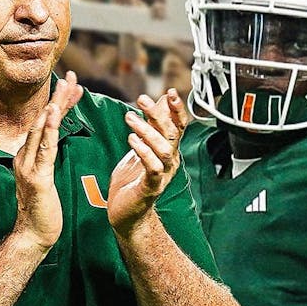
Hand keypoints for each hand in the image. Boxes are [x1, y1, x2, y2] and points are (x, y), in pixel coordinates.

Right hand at [11, 72, 83, 249]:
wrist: (32, 234)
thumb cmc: (42, 209)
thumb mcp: (45, 177)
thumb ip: (48, 156)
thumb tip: (55, 138)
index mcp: (26, 155)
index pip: (45, 123)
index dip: (59, 102)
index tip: (72, 85)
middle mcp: (23, 156)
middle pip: (42, 120)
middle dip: (57, 97)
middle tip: (70, 75)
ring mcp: (27, 165)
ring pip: (42, 130)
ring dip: (54, 107)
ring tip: (64, 87)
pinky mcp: (36, 177)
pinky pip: (44, 149)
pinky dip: (50, 129)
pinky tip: (54, 114)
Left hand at [108, 89, 187, 232]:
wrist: (127, 213)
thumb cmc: (133, 179)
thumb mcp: (141, 146)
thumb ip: (150, 126)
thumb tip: (159, 101)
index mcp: (169, 150)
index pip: (179, 126)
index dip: (176, 109)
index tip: (170, 92)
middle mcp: (170, 161)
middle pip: (172, 133)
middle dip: (158, 114)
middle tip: (141, 99)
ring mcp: (163, 174)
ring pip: (164, 149)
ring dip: (147, 131)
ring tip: (130, 118)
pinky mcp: (151, 187)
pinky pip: (153, 167)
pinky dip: (144, 152)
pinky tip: (132, 140)